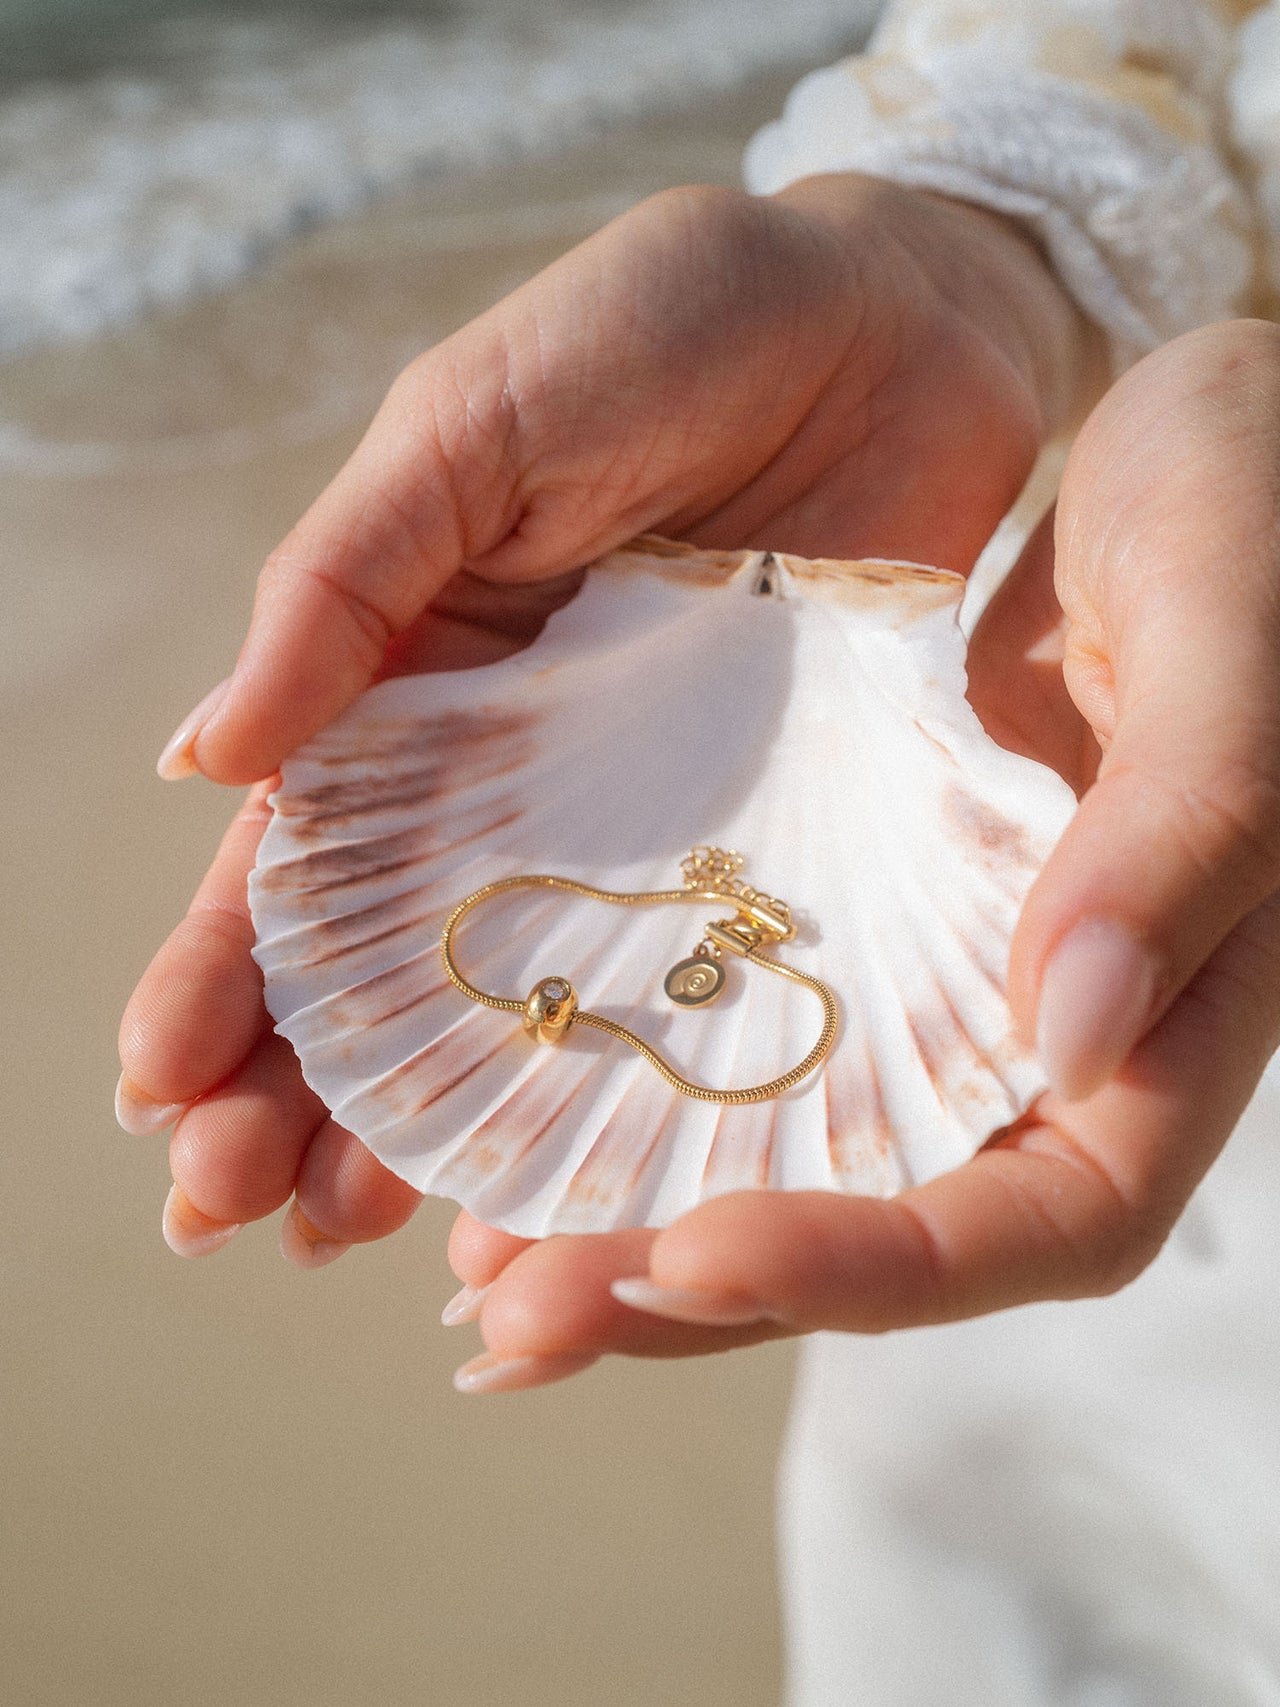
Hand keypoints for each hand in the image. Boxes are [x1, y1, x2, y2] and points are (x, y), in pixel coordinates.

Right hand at [117, 176, 1087, 1275]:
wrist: (901, 310)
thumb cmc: (668, 329)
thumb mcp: (474, 427)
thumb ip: (343, 585)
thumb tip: (194, 758)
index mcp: (414, 674)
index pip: (294, 852)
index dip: (224, 975)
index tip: (164, 1096)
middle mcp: (513, 773)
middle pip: (386, 962)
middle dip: (300, 1088)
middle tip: (237, 1216)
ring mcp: (641, 819)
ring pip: (517, 1003)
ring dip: (430, 1120)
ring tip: (349, 1240)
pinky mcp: (766, 836)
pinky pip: (682, 983)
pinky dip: (619, 1086)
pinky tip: (565, 1184)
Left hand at [440, 318, 1279, 1392]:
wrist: (1211, 452)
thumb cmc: (1259, 523)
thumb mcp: (1236, 654)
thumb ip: (1181, 842)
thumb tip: (1074, 1037)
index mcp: (1177, 1019)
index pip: (1049, 1214)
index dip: (877, 1266)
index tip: (693, 1251)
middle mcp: (1061, 1039)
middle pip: (891, 1224)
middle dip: (705, 1286)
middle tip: (513, 1322)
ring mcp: (958, 984)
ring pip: (803, 1154)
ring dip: (644, 1220)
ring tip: (475, 1268)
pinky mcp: (878, 913)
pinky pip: (761, 1033)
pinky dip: (651, 1088)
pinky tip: (528, 1101)